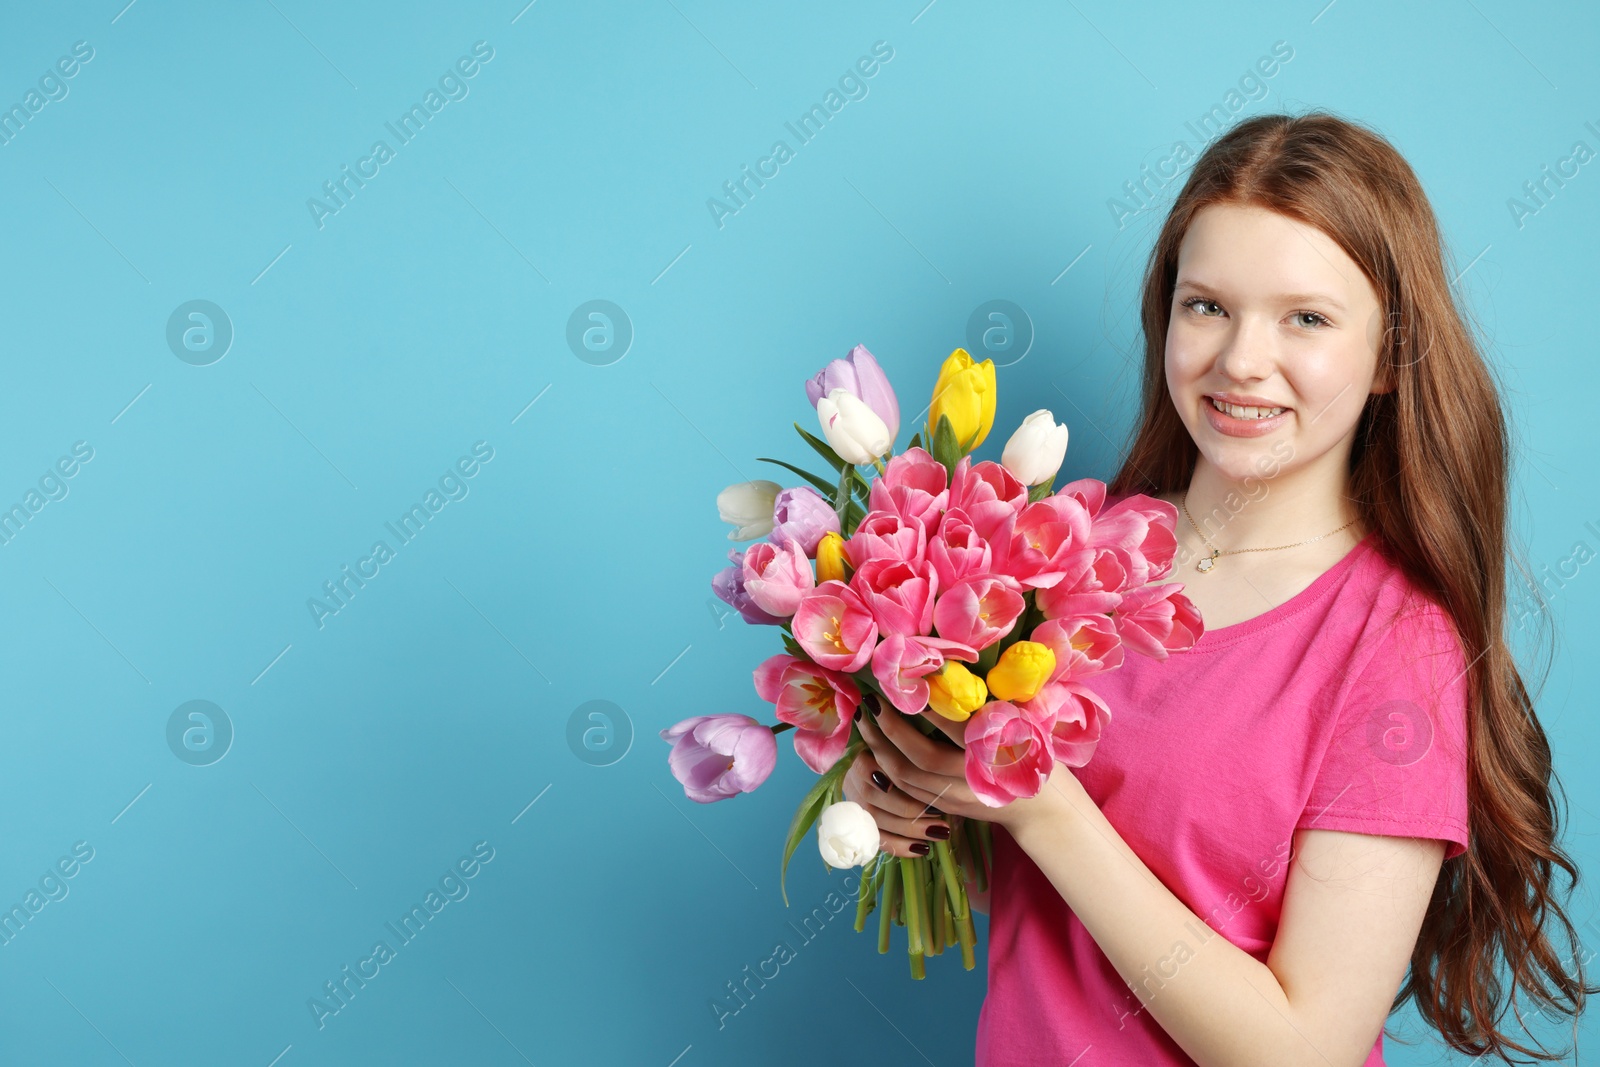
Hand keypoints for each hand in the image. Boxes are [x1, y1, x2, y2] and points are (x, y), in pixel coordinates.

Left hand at [842, 693, 1078, 857]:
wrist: (1045, 811)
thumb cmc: (1036, 755)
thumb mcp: (1025, 725)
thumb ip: (993, 704)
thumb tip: (952, 668)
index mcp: (998, 753)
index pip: (958, 729)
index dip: (931, 708)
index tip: (909, 682)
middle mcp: (974, 780)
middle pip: (922, 758)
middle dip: (890, 729)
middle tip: (871, 700)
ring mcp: (958, 799)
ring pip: (908, 778)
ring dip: (881, 749)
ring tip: (866, 720)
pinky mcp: (947, 808)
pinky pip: (907, 791)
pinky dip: (887, 769)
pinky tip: (875, 748)